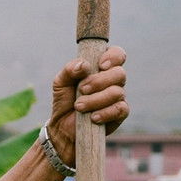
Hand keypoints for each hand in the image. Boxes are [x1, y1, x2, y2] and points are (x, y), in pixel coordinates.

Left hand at [46, 45, 127, 164]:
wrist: (63, 126)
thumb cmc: (65, 100)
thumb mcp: (60, 83)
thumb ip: (69, 70)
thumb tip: (84, 65)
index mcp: (101, 68)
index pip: (117, 54)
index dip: (113, 57)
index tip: (100, 65)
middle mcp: (112, 81)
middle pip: (119, 73)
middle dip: (98, 81)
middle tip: (81, 89)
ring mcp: (118, 97)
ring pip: (117, 92)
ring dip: (95, 99)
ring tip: (79, 106)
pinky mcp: (119, 114)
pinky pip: (120, 109)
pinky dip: (104, 113)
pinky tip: (92, 117)